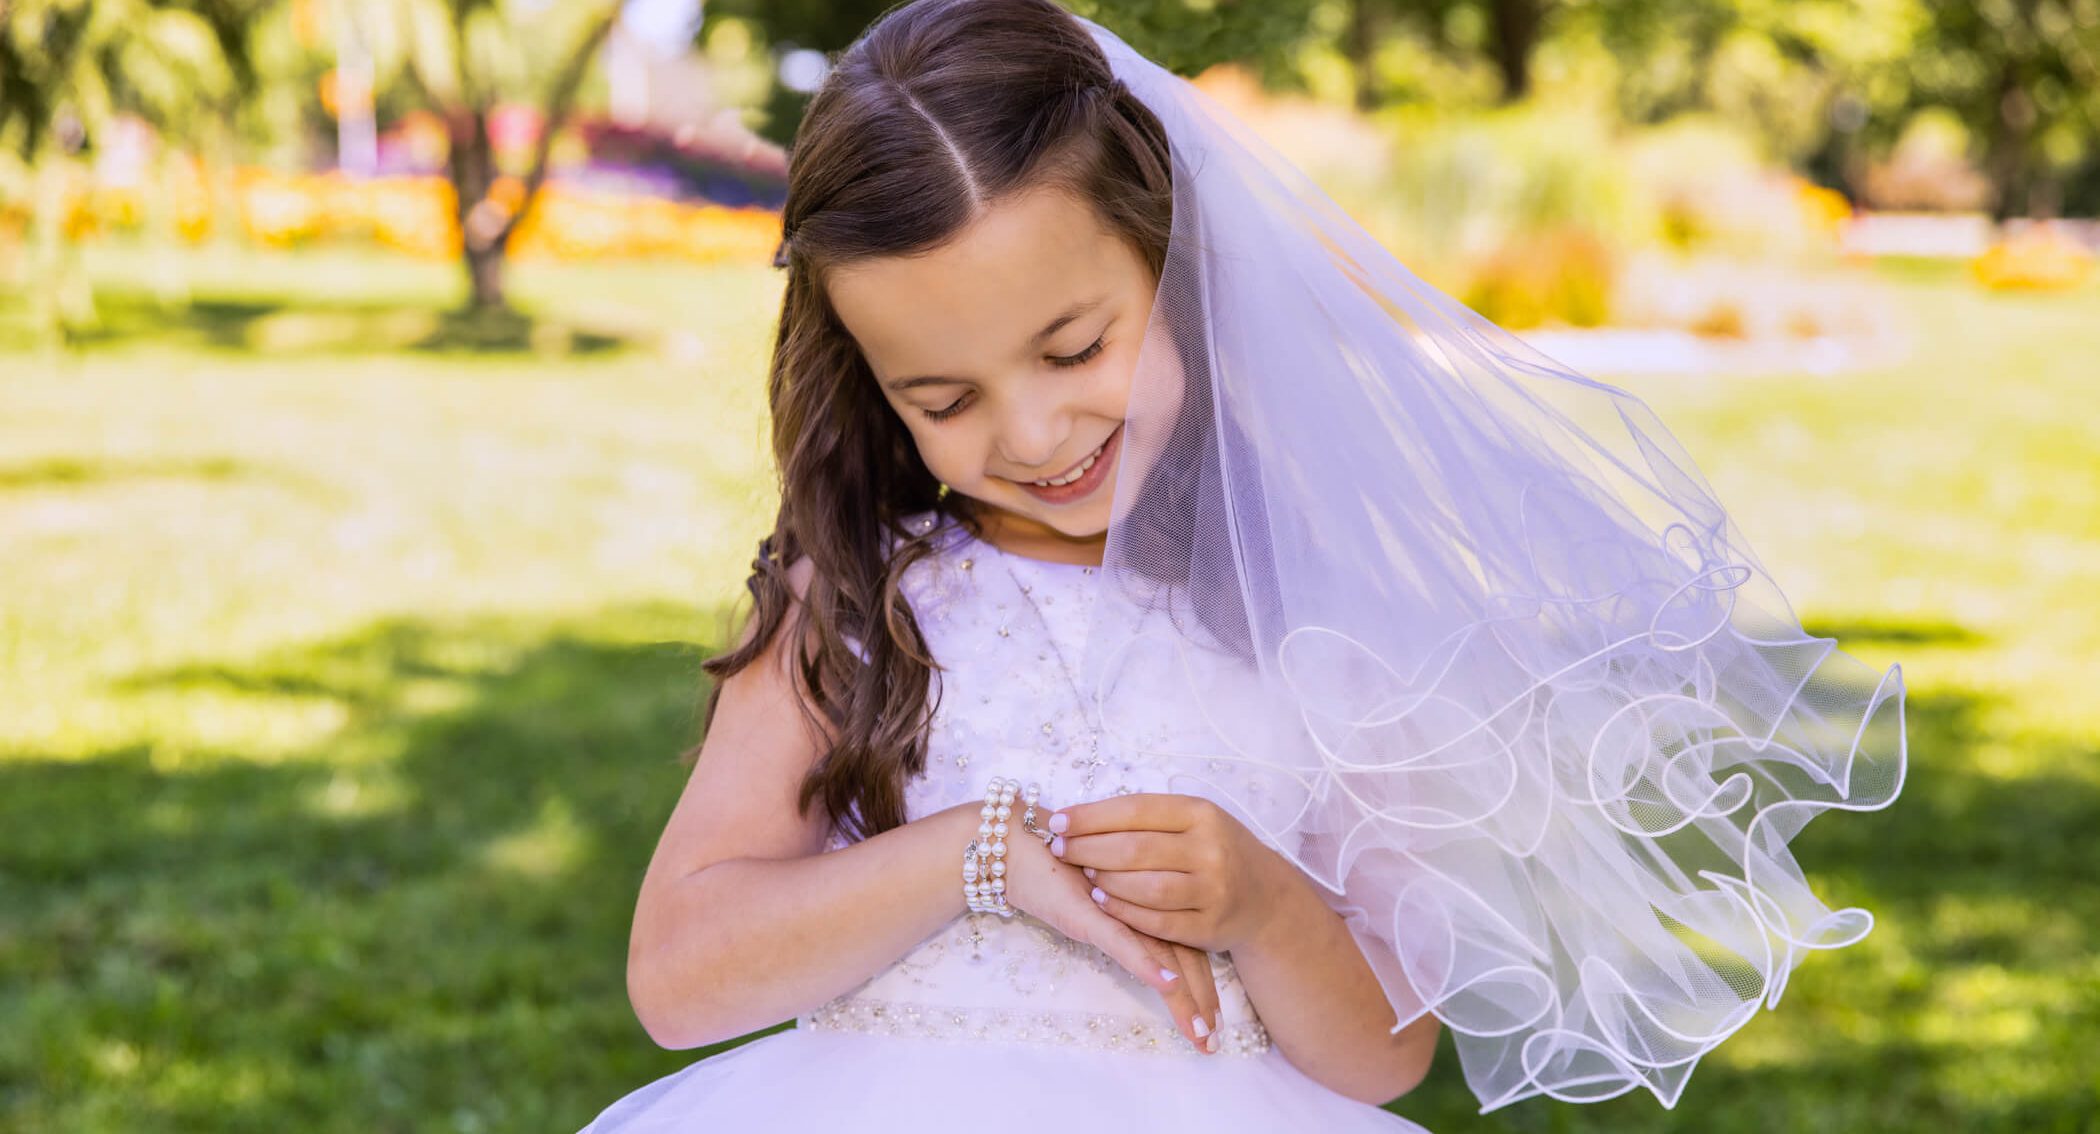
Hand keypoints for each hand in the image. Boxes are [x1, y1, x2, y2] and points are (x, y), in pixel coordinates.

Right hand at [997, 810, 1226, 1052]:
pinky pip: (1122, 941)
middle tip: (1213, 1042)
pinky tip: (1165, 984)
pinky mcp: (1090, 913)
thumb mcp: (1095, 909)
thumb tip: (1152, 969)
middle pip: (1184, 956)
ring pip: (1161, 956)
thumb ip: (1122, 929)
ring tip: (1199, 1032)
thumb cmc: (1057, 873)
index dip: (1204, 984)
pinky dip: (1145, 963)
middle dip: (1200, 1002)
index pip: (1187, 948)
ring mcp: (1119, 909)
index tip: (1216, 1021)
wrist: (1019, 845)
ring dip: (1181, 997)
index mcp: (1148, 904)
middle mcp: (1142, 906)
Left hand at [1047, 792, 1286, 953]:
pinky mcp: (1208, 928)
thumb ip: (1149, 818)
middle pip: (1134, 849)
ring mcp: (1212, 891)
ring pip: (1144, 888)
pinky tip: (1103, 902)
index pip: (1135, 810)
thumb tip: (1081, 816)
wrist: (1266, 898)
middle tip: (1060, 849)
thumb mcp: (1195, 821)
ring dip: (1105, 882)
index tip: (1058, 821)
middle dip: (1088, 849)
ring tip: (1084, 875)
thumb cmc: (1216, 850)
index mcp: (1202, 813)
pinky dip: (1123, 912)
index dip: (1091, 817)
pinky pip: (1156, 922)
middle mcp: (1210, 850)